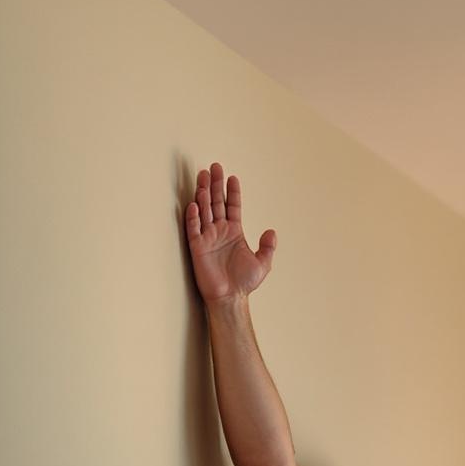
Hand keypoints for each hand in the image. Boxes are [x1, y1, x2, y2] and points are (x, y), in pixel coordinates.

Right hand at [184, 162, 275, 304]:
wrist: (230, 298)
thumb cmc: (244, 283)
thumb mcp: (263, 263)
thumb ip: (268, 247)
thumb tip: (271, 231)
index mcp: (235, 232)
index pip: (233, 206)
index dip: (232, 192)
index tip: (232, 177)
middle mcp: (220, 232)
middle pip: (216, 203)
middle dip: (215, 185)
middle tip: (214, 167)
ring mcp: (208, 238)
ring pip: (204, 211)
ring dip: (202, 194)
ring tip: (202, 177)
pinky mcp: (197, 248)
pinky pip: (193, 229)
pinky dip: (193, 217)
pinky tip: (193, 204)